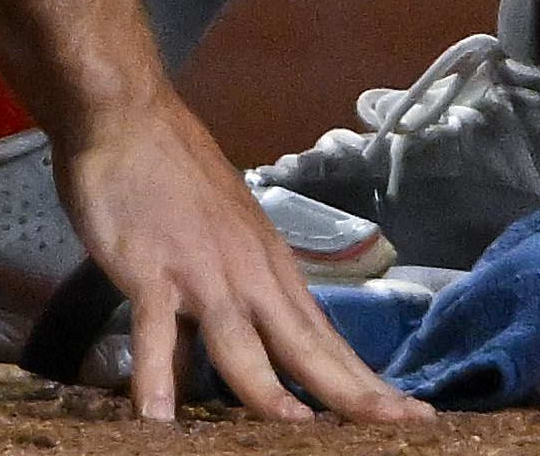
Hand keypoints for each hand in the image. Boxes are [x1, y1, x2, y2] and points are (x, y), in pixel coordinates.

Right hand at [57, 104, 420, 424]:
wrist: (128, 115)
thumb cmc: (170, 177)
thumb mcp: (213, 246)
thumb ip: (217, 313)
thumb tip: (208, 371)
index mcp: (270, 270)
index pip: (326, 338)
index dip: (365, 381)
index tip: (411, 415)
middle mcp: (249, 274)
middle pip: (305, 345)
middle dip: (351, 394)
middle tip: (399, 428)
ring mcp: (201, 272)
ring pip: (241, 341)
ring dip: (266, 391)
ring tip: (294, 429)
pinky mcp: (151, 268)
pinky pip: (155, 330)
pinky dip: (156, 374)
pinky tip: (159, 417)